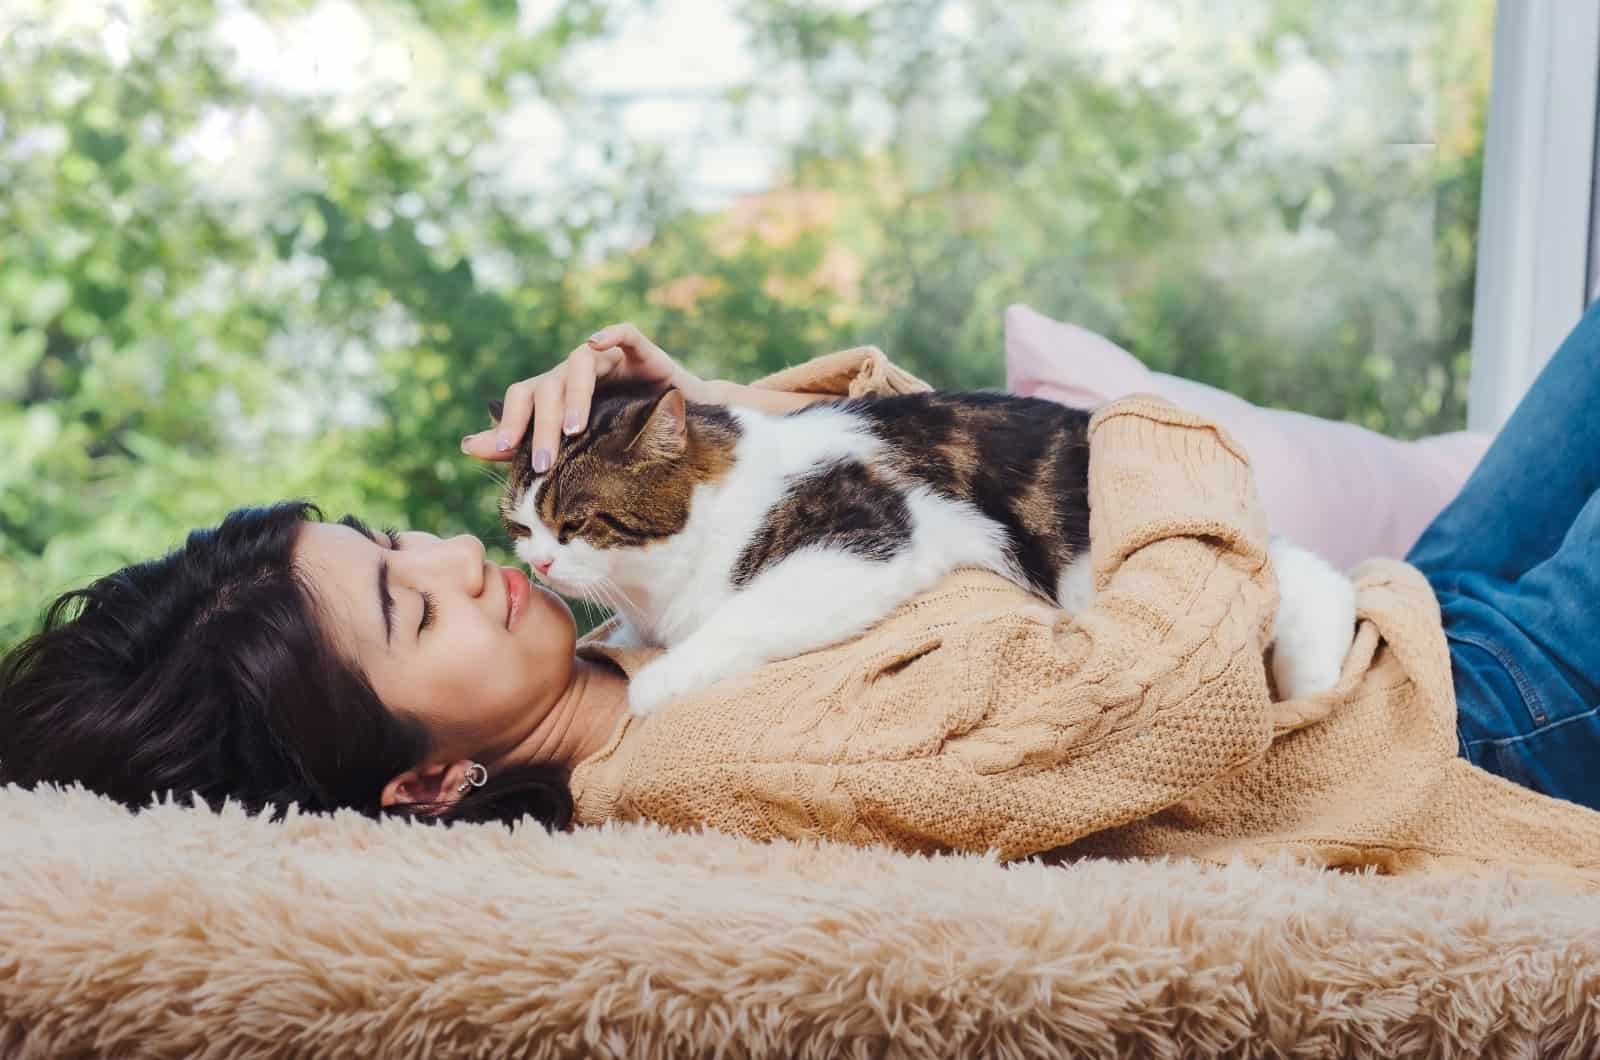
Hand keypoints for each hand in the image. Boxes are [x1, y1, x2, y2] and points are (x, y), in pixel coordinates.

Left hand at [462, 323, 705, 466]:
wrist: (686, 430)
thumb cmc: (627, 440)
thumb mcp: (574, 450)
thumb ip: (522, 445)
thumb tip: (467, 446)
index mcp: (557, 393)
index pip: (523, 396)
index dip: (509, 420)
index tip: (504, 451)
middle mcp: (578, 373)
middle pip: (550, 386)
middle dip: (543, 426)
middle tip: (544, 463)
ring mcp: (610, 360)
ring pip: (581, 362)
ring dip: (574, 394)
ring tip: (574, 430)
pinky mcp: (642, 352)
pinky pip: (625, 333)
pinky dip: (611, 332)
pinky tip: (597, 340)